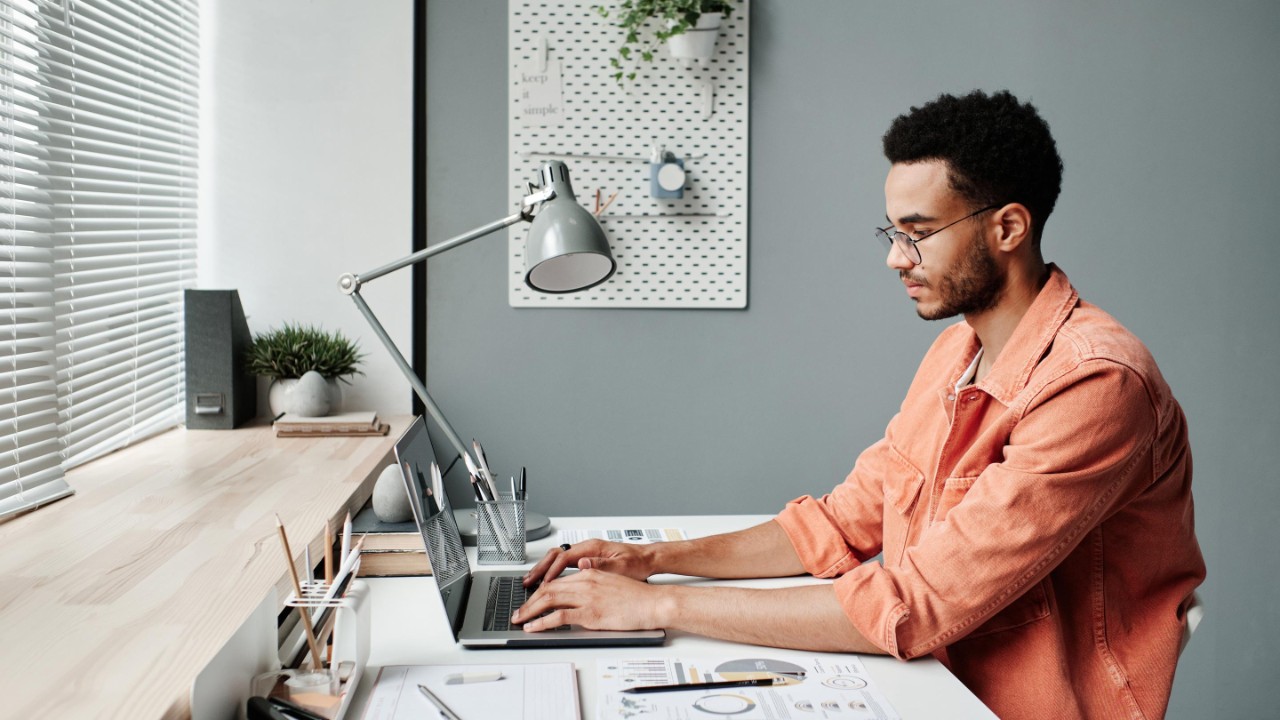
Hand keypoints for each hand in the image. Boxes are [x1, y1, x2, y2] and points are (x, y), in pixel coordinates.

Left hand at [512, 569, 669, 631]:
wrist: (653, 603)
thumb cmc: (637, 596)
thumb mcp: (611, 582)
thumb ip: (592, 582)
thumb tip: (579, 583)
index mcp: (589, 572)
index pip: (556, 581)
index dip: (539, 591)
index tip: (530, 600)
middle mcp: (585, 581)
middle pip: (548, 589)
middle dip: (529, 602)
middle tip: (518, 612)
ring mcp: (587, 597)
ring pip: (549, 600)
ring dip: (530, 611)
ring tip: (520, 620)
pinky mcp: (590, 613)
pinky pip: (559, 617)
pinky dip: (542, 622)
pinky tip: (534, 627)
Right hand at [522, 539, 654, 587]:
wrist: (648, 559)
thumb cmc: (638, 563)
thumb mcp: (622, 566)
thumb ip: (602, 565)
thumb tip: (583, 564)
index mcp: (593, 548)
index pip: (564, 558)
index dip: (551, 572)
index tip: (542, 585)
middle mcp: (587, 548)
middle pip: (555, 556)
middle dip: (539, 569)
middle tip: (527, 583)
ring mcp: (586, 554)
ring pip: (557, 559)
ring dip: (543, 570)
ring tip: (531, 582)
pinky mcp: (588, 560)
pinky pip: (564, 564)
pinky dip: (553, 572)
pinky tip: (548, 583)